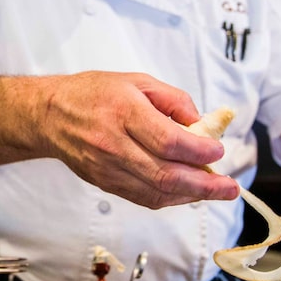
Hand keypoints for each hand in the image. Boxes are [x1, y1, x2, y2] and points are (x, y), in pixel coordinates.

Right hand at [38, 71, 239, 208]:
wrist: (50, 115)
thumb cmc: (94, 93)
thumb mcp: (137, 81)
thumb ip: (173, 100)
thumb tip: (201, 124)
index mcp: (124, 111)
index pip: (168, 140)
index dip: (199, 150)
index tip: (218, 150)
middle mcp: (114, 143)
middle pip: (165, 174)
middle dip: (204, 184)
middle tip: (230, 187)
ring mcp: (107, 168)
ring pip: (156, 192)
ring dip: (191, 196)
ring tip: (216, 192)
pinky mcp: (104, 183)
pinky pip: (143, 198)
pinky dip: (170, 198)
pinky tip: (189, 193)